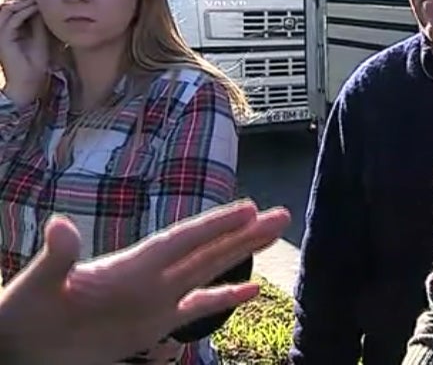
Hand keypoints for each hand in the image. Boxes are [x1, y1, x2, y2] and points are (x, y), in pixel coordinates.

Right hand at [0, 0, 48, 106]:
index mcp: (7, 29)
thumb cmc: (35, 63)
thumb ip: (38, 22)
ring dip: (22, 1)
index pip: (11, 7)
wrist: (28, 82)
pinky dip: (24, 11)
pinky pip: (12, 19)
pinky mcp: (3, 38)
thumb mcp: (39, 37)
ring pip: (6, 9)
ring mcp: (0, 33)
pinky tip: (36, 7)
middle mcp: (1, 29)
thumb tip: (43, 6)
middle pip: (6, 4)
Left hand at [0, 199, 290, 364]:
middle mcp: (148, 279)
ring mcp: (153, 301)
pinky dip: (224, 299)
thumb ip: (56, 259)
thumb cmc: (20, 315)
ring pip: (207, 273)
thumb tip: (60, 225)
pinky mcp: (151, 326)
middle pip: (205, 252)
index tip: (250, 208)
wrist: (17, 347)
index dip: (214, 226)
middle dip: (243, 234)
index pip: (181, 242)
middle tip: (282, 215)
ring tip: (273, 237)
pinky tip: (250, 291)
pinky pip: (196, 309)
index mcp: (127, 267)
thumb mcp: (35, 287)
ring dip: (240, 256)